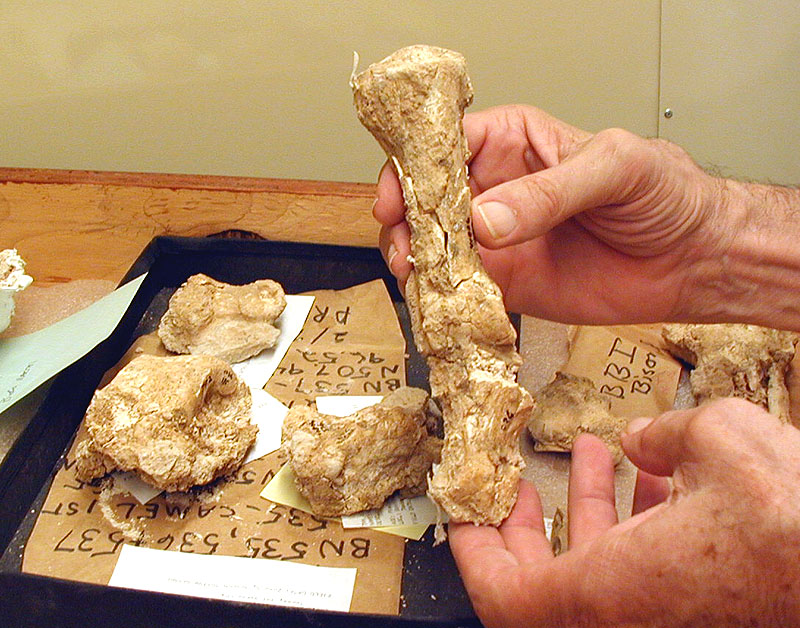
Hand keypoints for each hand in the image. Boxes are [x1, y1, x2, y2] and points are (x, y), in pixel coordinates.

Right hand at [374, 105, 736, 323]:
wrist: (694, 260)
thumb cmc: (665, 194)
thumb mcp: (614, 169)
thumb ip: (549, 191)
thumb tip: (486, 219)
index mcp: (514, 142)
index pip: (447, 143)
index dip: (415, 165)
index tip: (400, 194)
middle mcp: (497, 190)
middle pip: (428, 198)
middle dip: (406, 219)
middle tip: (405, 243)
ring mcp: (498, 240)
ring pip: (436, 246)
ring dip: (417, 260)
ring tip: (418, 273)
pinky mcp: (508, 284)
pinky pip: (462, 289)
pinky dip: (443, 297)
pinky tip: (438, 302)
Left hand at [448, 399, 799, 626]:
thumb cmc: (795, 523)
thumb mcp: (717, 441)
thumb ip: (664, 434)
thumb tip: (644, 438)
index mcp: (605, 592)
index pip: (501, 594)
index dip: (474, 551)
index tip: (467, 511)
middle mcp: (627, 619)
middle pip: (544, 585)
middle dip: (529, 528)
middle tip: (522, 487)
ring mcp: (664, 618)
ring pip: (602, 571)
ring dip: (592, 510)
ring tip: (597, 453)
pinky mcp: (701, 609)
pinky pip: (647, 570)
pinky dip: (641, 525)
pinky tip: (660, 477)